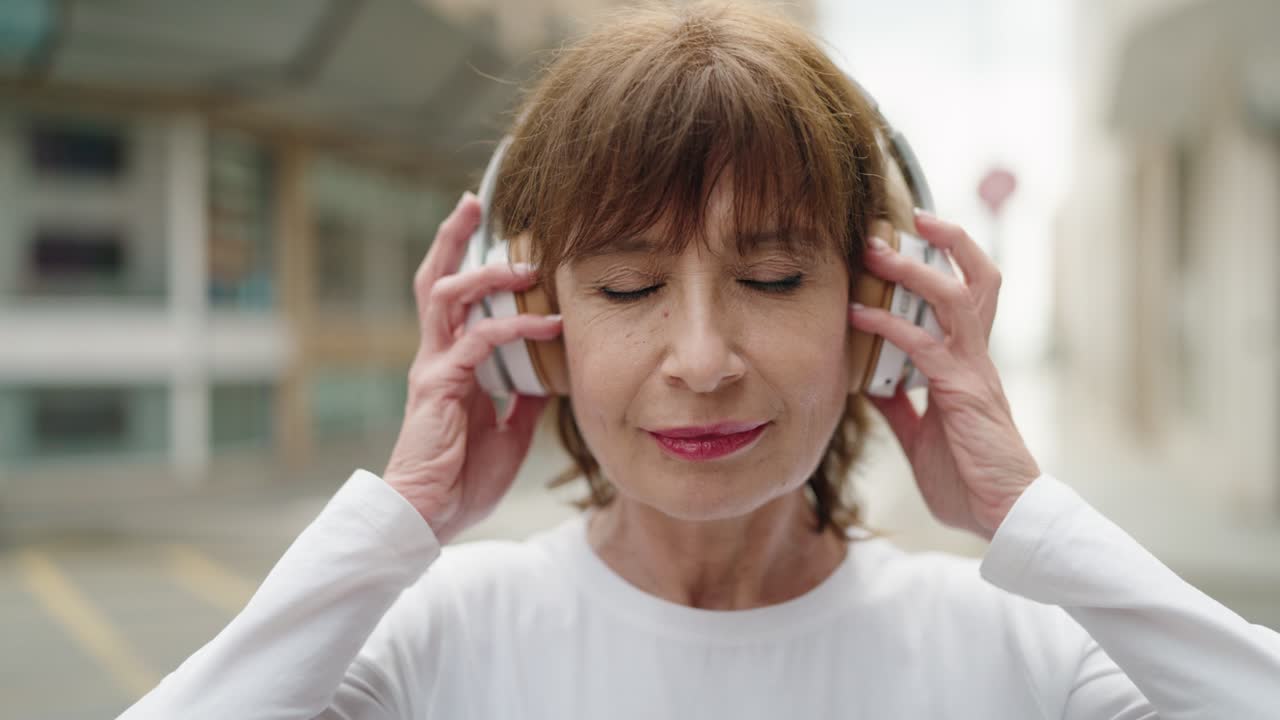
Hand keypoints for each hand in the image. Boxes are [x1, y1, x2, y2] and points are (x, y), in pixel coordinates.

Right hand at [382, 192, 562, 543]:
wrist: (430, 518)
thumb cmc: (462, 479)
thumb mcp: (509, 431)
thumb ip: (522, 397)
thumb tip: (548, 372)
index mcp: (450, 365)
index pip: (455, 300)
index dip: (468, 262)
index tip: (492, 233)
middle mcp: (436, 357)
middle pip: (435, 280)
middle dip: (452, 238)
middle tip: (474, 201)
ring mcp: (433, 368)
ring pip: (446, 296)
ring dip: (485, 272)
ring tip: (525, 263)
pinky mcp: (438, 386)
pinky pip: (476, 341)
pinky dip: (512, 328)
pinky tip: (545, 325)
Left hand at [849, 211, 1040, 539]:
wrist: (1003, 516)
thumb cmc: (969, 479)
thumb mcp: (921, 435)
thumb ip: (900, 405)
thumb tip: (870, 382)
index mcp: (970, 364)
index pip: (967, 297)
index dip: (947, 262)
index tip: (913, 237)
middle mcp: (977, 357)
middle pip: (978, 280)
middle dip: (948, 241)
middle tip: (908, 218)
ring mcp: (973, 370)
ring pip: (953, 297)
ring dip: (913, 269)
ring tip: (876, 251)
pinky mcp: (962, 391)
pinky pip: (924, 345)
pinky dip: (888, 325)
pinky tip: (858, 318)